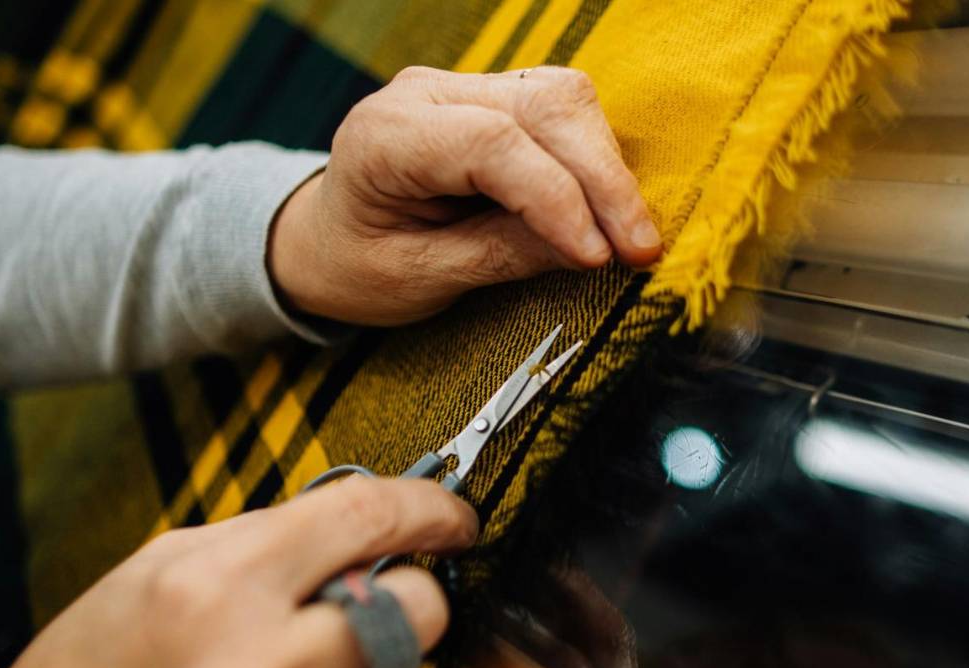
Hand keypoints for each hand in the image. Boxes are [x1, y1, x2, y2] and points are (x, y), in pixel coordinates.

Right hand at [0, 477, 476, 667]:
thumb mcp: (155, 576)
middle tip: (370, 610)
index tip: (452, 517)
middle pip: (418, 610)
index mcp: (221, 584)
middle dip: (408, 601)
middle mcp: (265, 667)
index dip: (429, 508)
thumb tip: (352, 535)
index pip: (367, 516)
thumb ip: (260, 546)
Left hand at [269, 66, 661, 325]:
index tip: (597, 258)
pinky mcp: (494, 99)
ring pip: (563, 98)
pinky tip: (609, 211)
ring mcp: (463, 87)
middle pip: (542, 107)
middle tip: (641, 251)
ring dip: (607, 168)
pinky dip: (595, 160)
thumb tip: (590, 248)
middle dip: (602, 181)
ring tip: (631, 237)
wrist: (328, 241)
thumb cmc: (359, 267)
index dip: (555, 198)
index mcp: (386, 136)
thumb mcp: (417, 279)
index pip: (490, 144)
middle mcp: (426, 93)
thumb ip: (498, 256)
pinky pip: (561, 111)